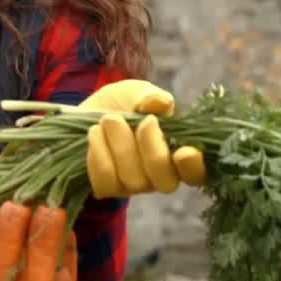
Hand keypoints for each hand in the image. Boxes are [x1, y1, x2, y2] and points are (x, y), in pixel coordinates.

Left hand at [78, 79, 205, 196]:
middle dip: (151, 149)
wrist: (85, 112)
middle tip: (143, 121)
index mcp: (179, 154)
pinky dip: (99, 153)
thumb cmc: (122, 104)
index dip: (193, 168)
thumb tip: (161, 104)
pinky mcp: (107, 187)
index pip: (196, 174)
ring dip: (121, 145)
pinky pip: (106, 180)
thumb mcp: (139, 93)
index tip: (184, 151)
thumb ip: (152, 98)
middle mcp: (161, 176)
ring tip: (109, 119)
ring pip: (134, 180)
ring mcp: (134, 185)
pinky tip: (95, 133)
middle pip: (165, 182)